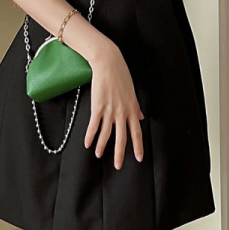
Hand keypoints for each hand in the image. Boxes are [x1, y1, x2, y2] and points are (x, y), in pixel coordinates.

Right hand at [84, 38, 145, 168]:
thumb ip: (136, 107)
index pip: (137, 132)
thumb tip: (141, 117)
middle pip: (122, 138)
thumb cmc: (121, 76)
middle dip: (120, 154)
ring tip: (99, 155)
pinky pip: (94, 126)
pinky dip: (90, 136)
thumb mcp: (132, 92)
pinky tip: (87, 144)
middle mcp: (122, 112)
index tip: (139, 158)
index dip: (138, 146)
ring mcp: (110, 111)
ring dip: (102, 146)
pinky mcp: (98, 107)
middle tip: (118, 166)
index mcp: (132, 109)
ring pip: (107, 134)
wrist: (109, 64)